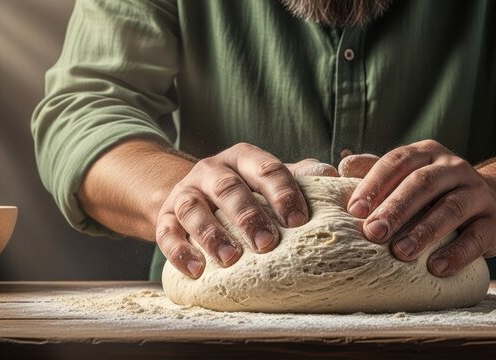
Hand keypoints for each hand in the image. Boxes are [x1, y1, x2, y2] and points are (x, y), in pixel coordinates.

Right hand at [156, 143, 335, 277]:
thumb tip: (331, 173)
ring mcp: (185, 192)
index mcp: (243, 158)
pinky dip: (180, 251)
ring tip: (231, 259)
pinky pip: (166, 232)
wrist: (194, 193)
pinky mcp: (164, 216)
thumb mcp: (269, 178)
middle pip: (228, 188)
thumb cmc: (246, 190)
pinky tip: (197, 270)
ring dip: (211, 234)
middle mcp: (211, 170)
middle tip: (267, 244)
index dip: (282, 193)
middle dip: (248, 215)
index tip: (298, 221)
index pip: (265, 168)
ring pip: (192, 208)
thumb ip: (299, 175)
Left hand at [342, 140, 495, 276]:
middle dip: (395, 209)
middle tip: (373, 233)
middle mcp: (454, 167)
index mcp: (427, 154)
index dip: (375, 184)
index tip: (355, 210)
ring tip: (401, 253)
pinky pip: (477, 236)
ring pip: (451, 208)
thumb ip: (377, 172)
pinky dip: (457, 253)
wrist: (490, 202)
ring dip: (424, 232)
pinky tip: (436, 267)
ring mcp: (478, 192)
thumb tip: (341, 166)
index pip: (397, 161)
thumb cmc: (434, 194)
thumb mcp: (407, 178)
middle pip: (422, 183)